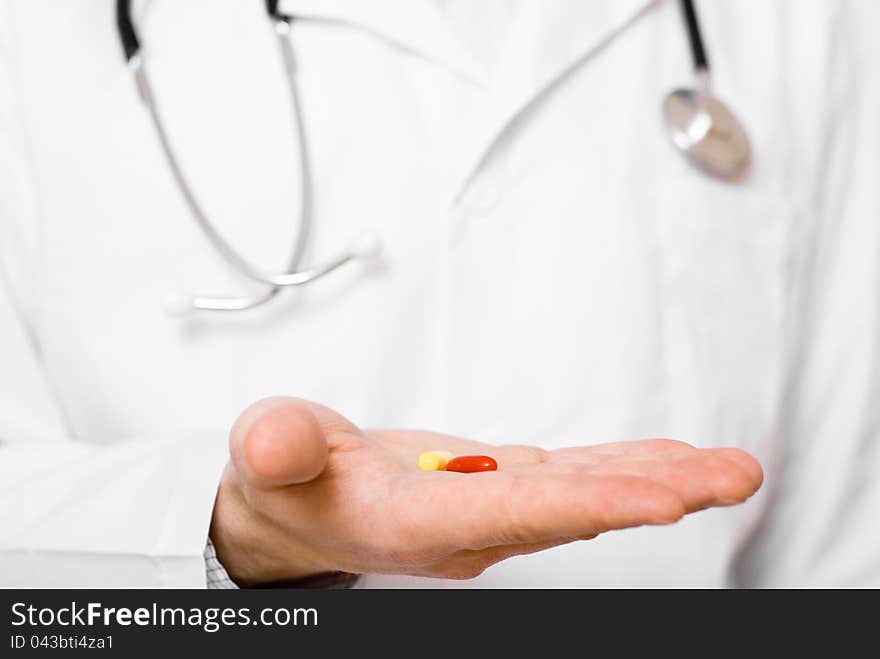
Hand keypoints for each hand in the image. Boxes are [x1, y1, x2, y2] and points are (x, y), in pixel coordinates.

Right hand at [210, 397, 762, 584]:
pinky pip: (573, 477)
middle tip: (733, 476)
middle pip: (573, 510)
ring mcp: (491, 507)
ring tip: (730, 468)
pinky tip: (671, 461)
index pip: (514, 512)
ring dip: (659, 480)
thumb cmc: (283, 482)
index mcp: (416, 522)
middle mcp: (469, 525)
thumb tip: (270, 445)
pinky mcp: (499, 486)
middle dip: (655, 494)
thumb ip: (275, 450)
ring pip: (585, 492)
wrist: (300, 504)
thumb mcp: (266, 457)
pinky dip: (624, 467)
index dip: (590, 506)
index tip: (665, 501)